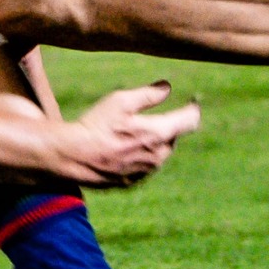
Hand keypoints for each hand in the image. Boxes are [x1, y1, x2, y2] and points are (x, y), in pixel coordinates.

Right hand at [55, 82, 201, 187]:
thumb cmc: (97, 125)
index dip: (193, 108)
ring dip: (155, 141)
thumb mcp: (121, 101)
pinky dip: (141, 155)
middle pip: (174, 138)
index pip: (189, 121)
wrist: (75, 156)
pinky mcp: (133, 181)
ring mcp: (146, 172)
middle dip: (169, 125)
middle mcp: (158, 156)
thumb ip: (148, 94)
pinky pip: (146, 166)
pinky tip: (123, 148)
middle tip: (156, 116)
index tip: (193, 100)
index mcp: (159, 134)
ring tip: (135, 132)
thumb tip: (167, 87)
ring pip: (160, 153)